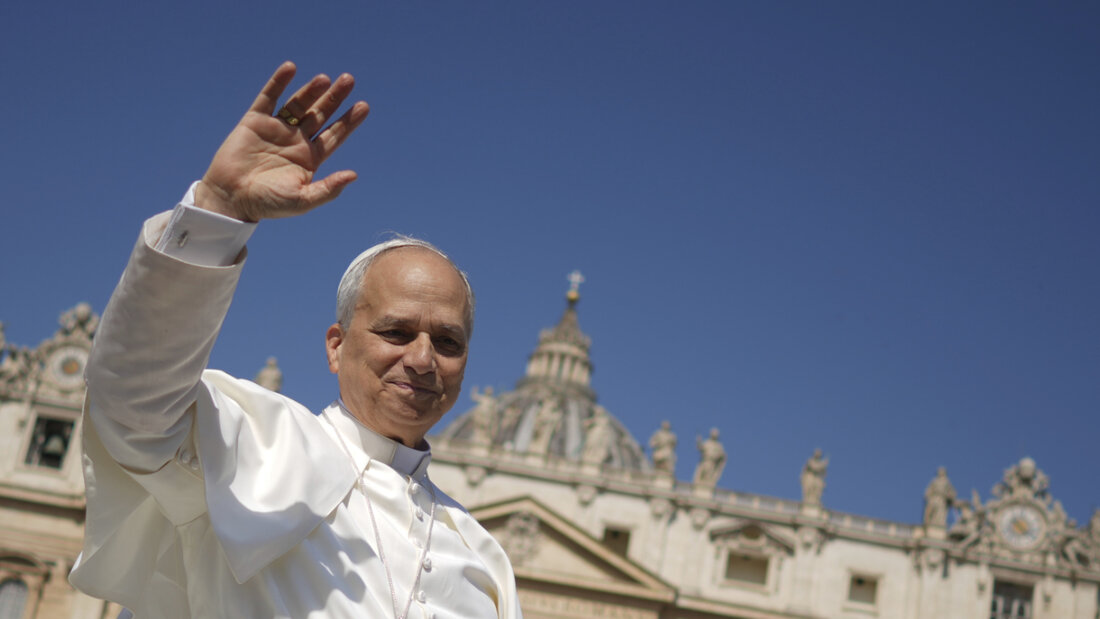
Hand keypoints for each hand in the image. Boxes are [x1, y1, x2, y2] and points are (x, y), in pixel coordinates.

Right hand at [195, 61, 369, 221]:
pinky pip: (269, 97)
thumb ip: (328, 189)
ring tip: (325, 79)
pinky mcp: (254, 121)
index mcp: (310, 157)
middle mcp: (296, 140)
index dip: (349, 121)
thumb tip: (353, 175)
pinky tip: (291, 68)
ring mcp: (276, 129)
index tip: (364, 106)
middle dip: (335, 98)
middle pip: (320, 114)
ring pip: (298, 104)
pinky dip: (279, 82)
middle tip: (349, 80)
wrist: (231, 198)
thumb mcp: (302, 200)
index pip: (334, 134)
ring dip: (311, 90)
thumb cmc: (268, 204)